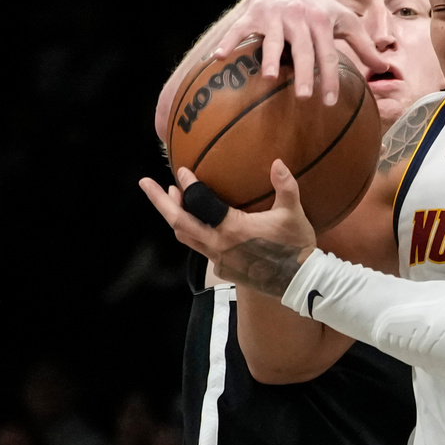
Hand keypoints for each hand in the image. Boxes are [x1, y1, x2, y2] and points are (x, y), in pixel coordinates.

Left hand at [139, 159, 317, 297]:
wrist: (299, 282)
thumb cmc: (296, 246)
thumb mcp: (293, 214)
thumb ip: (285, 186)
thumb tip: (277, 162)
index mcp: (233, 229)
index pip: (201, 203)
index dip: (189, 185)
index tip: (182, 171)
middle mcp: (219, 245)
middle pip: (179, 221)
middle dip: (160, 201)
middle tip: (145, 183)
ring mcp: (219, 259)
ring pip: (185, 236)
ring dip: (175, 216)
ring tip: (171, 198)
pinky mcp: (223, 268)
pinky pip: (199, 247)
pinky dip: (191, 230)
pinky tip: (197, 221)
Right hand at [213, 0, 388, 103]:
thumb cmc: (320, 7)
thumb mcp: (344, 21)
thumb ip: (363, 45)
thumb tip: (385, 69)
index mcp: (322, 21)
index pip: (328, 54)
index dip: (329, 77)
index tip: (329, 102)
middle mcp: (300, 17)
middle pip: (303, 49)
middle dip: (304, 72)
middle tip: (304, 96)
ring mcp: (275, 15)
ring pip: (272, 39)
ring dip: (268, 57)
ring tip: (266, 78)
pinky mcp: (254, 13)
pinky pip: (239, 28)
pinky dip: (229, 41)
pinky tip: (219, 57)